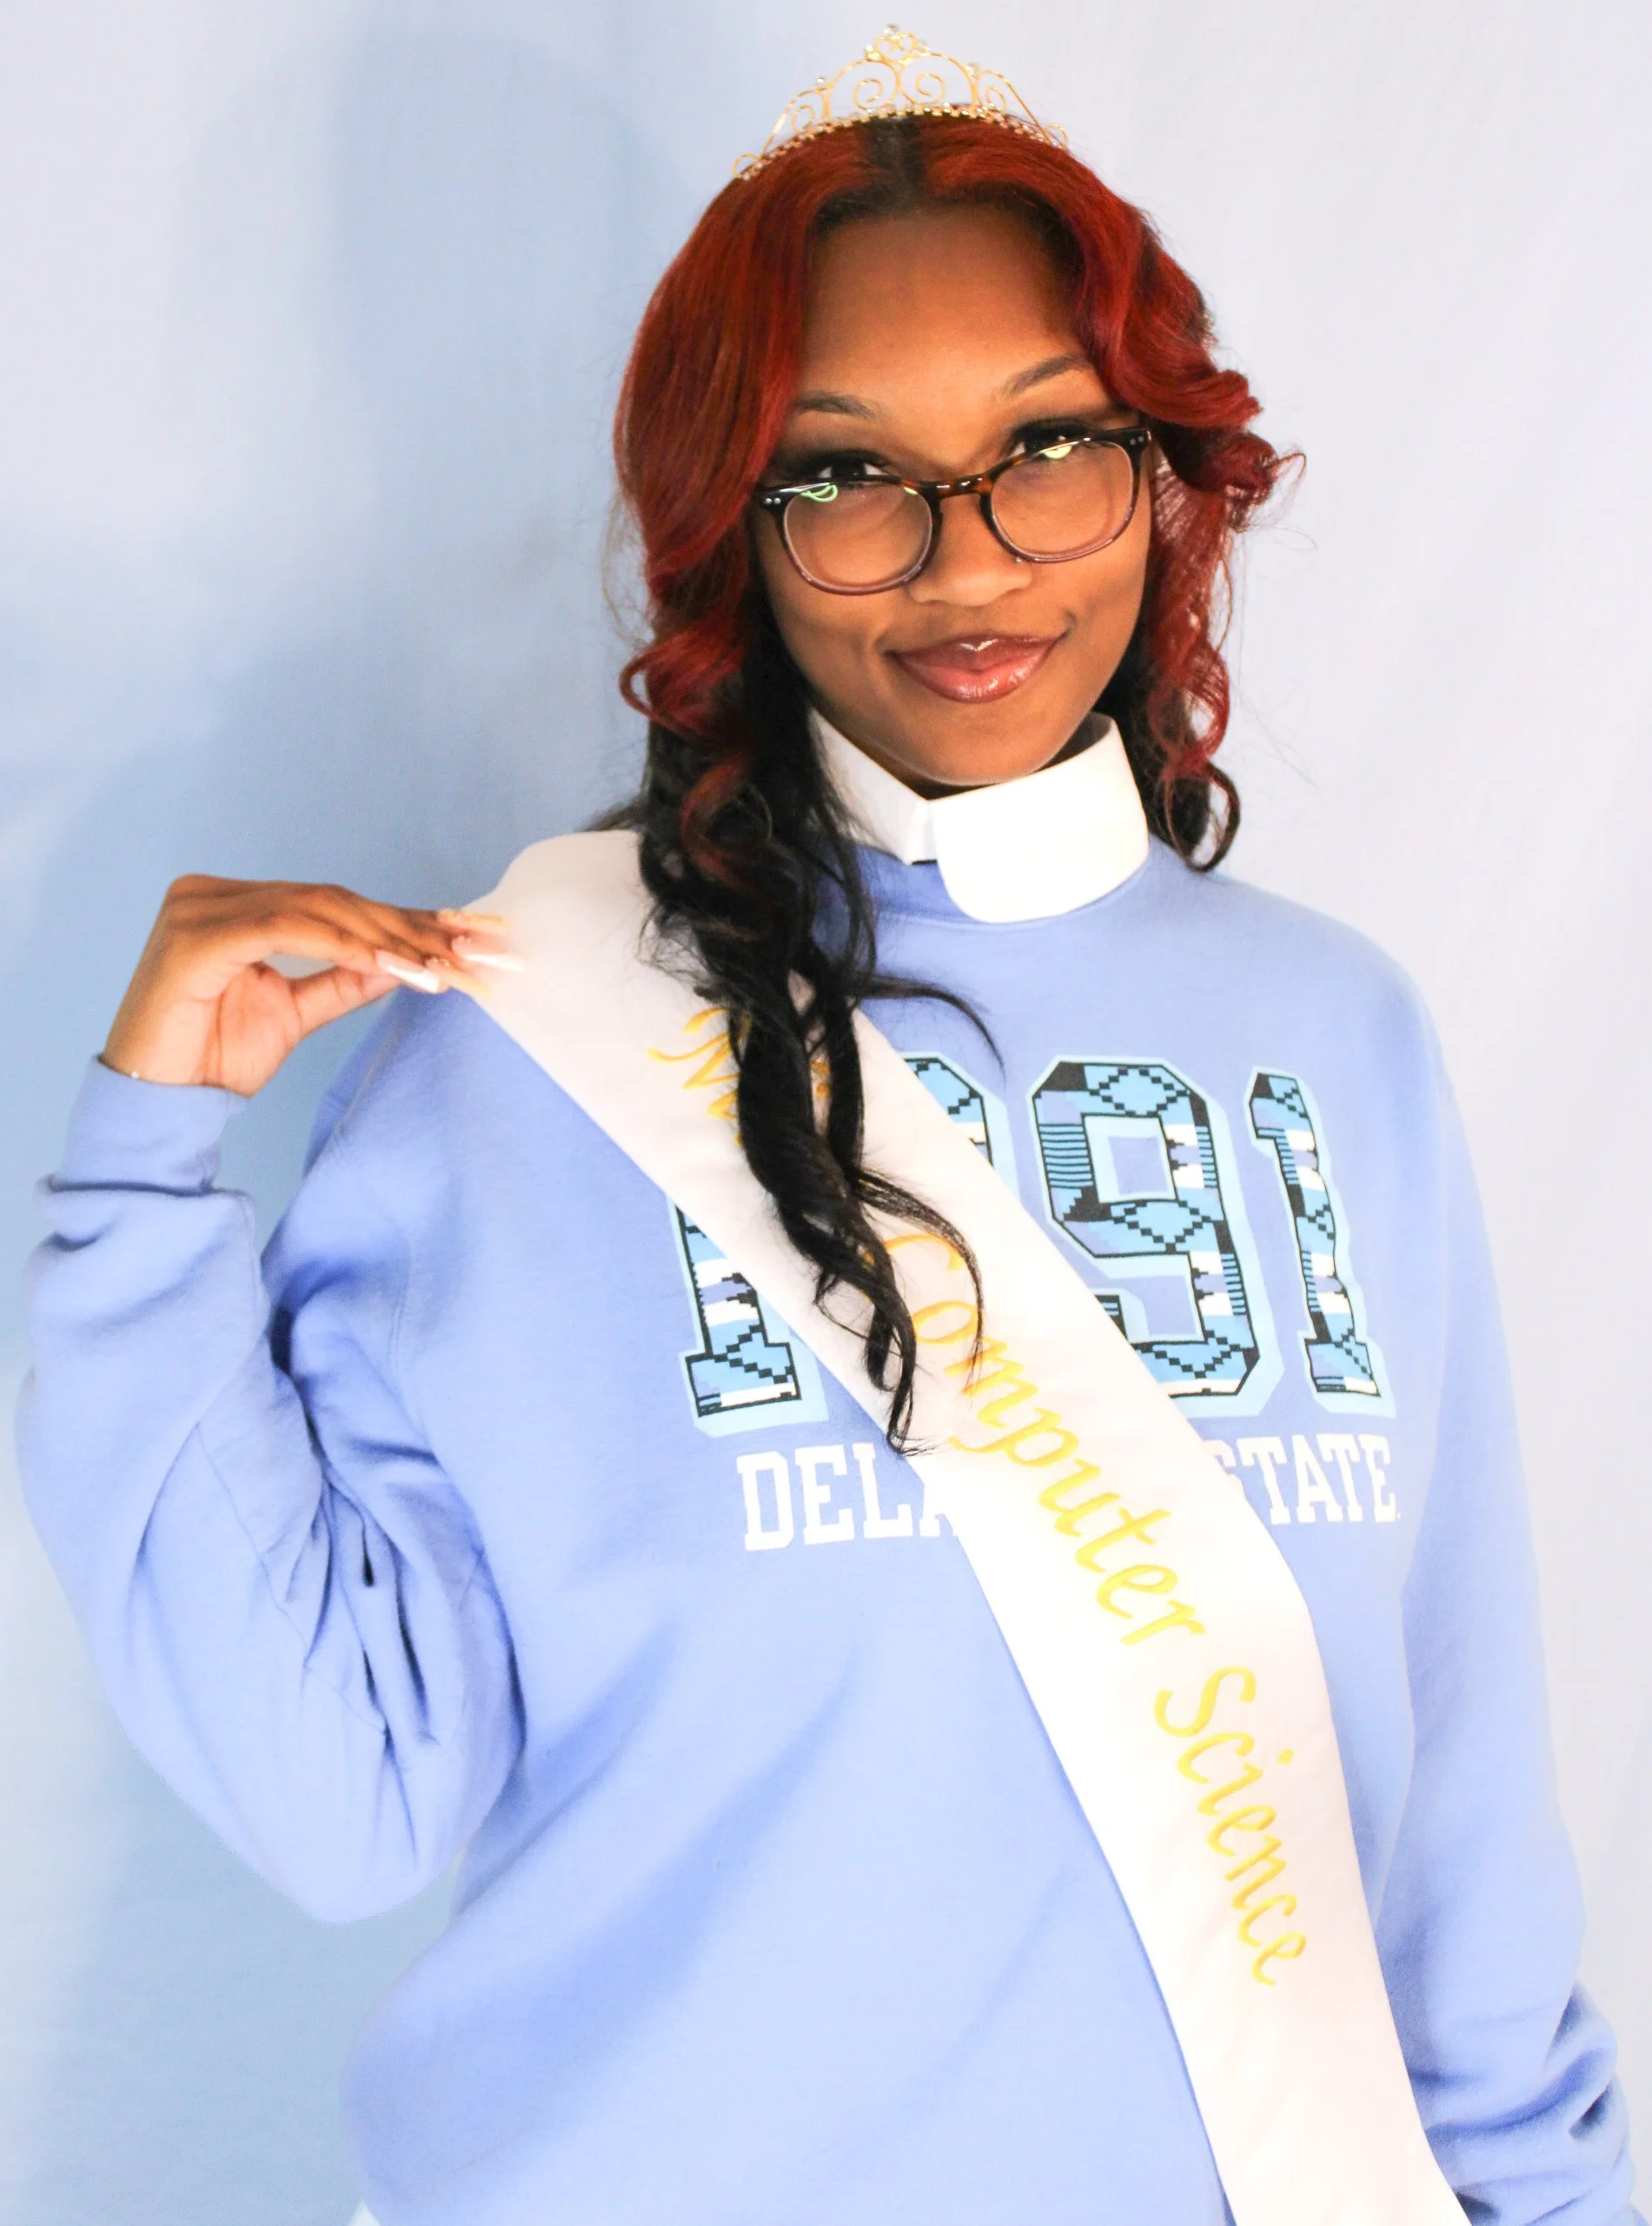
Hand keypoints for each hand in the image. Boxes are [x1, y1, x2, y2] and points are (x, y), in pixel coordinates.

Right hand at [102, 876, 516, 1095]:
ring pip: (317, 908)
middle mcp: (212, 892)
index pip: (331, 903)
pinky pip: (287, 929)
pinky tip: (390, 965)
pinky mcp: (196, 937)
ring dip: (387, 937)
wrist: (155, 1103)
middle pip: (332, 900)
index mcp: (232, 904)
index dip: (401, 919)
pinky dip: (344, 946)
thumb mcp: (293, 1014)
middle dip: (408, 926)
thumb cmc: (211, 1059)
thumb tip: (406, 961)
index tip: (464, 938)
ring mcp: (199, 908)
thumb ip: (342, 980)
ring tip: (441, 965)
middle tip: (471, 949)